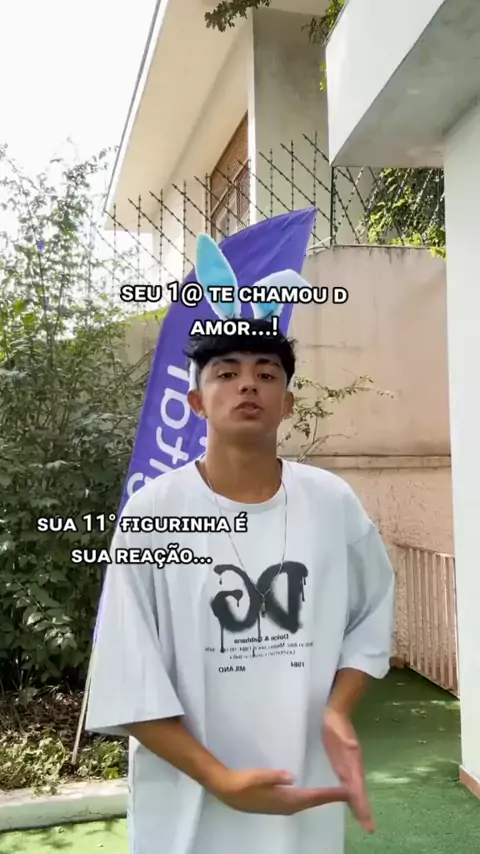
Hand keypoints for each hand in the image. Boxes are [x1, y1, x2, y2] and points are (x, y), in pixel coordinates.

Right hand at [211, 767, 348, 815]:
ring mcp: (283, 807)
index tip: (346, 792)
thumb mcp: (258, 777)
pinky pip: (301, 802)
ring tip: (335, 792)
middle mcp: (287, 806)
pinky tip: (313, 793)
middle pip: (314, 802)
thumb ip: (275, 776)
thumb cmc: (243, 783)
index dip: (330, 795)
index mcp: (286, 799)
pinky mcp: (278, 804)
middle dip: (330, 797)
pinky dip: (311, 798)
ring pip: (308, 803)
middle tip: (347, 791)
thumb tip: (292, 776)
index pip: (313, 797)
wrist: (228, 791)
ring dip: (321, 798)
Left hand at [322, 707, 373, 832]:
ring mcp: (350, 766)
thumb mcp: (337, 729)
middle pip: (359, 792)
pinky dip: (352, 796)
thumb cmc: (335, 722)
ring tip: (365, 822)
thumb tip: (352, 745)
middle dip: (364, 810)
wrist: (336, 714)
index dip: (361, 804)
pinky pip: (350, 785)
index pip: (358, 787)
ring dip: (360, 805)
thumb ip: (344, 738)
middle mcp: (354, 767)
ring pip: (356, 790)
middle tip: (370, 828)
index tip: (367, 820)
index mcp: (352, 762)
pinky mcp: (344, 765)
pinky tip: (351, 803)